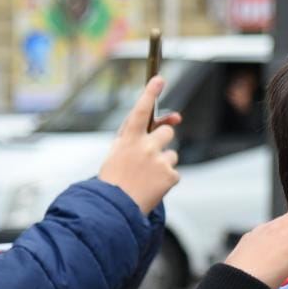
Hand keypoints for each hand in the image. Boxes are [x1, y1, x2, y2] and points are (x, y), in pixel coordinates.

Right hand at [98, 77, 181, 214]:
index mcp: (128, 140)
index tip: (159, 79)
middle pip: (166, 132)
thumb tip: (172, 121)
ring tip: (146, 178)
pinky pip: (174, 172)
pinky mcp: (170, 176)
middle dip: (161, 142)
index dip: (149, 94)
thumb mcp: (118, 152)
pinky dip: (165, 179)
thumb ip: (139, 134)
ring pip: (172, 154)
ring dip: (163, 163)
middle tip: (147, 158)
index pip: (139, 111)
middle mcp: (145, 147)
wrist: (114, 209)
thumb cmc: (115, 178)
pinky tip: (152, 187)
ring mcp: (159, 161)